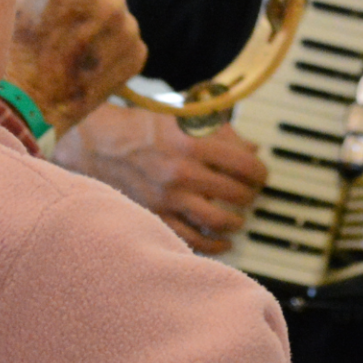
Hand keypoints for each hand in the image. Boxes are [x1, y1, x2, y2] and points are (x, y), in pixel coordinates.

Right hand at [7, 0, 146, 133]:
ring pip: (120, 8)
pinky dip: (111, 42)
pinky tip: (83, 58)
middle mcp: (111, 1)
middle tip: (66, 8)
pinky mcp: (138, 55)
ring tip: (69, 42)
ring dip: (102, 16)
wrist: (24, 106)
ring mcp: (128, 30)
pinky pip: (127, 35)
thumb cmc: (12, 45)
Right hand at [51, 104, 267, 253]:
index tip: (260, 176)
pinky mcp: (156, 216)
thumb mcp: (186, 118)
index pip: (244, 165)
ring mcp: (168, 198)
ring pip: (219, 221)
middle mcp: (181, 172)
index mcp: (192, 143)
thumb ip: (223, 133)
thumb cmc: (147, 129)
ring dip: (236, 222)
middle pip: (236, 194)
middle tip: (251, 194)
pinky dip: (214, 244)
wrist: (101, 145)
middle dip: (250, 196)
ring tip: (239, 218)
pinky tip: (223, 241)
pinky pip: (193, 239)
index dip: (259, 173)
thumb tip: (253, 150)